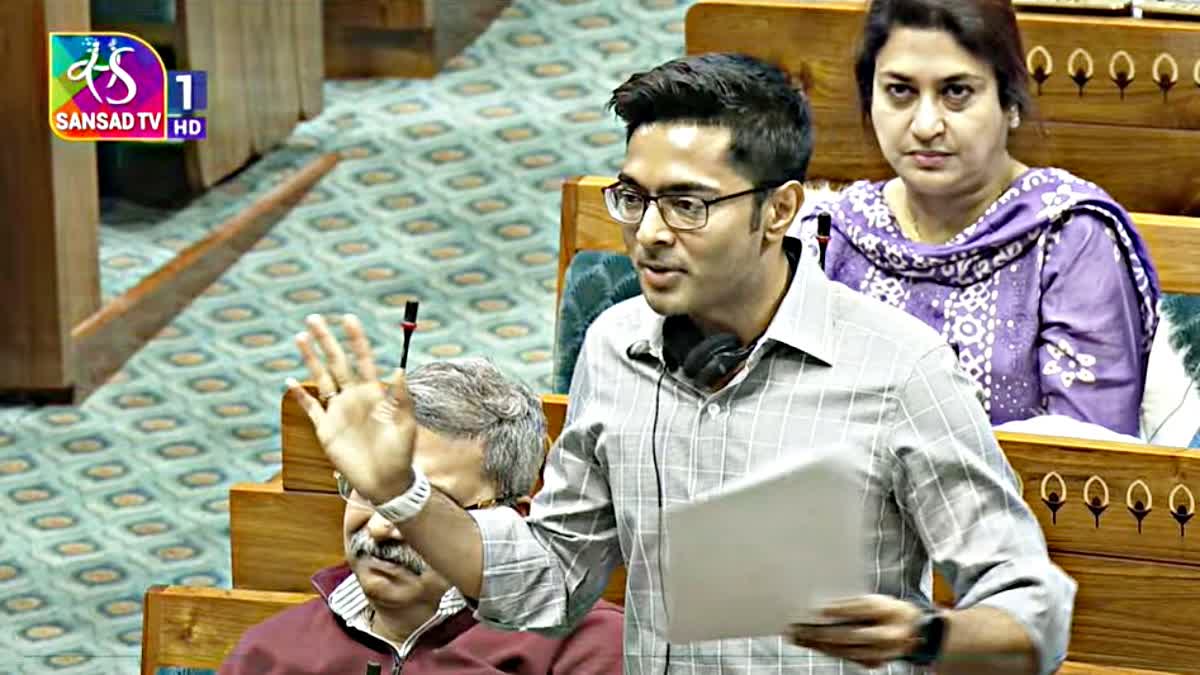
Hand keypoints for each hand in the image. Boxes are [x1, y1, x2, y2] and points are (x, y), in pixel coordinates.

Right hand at [287, 313, 415, 504]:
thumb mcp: (405, 425)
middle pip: (337, 362)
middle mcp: (354, 397)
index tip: (348, 318)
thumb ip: (402, 398)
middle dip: (326, 341)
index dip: (356, 340)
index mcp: (375, 393)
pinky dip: (299, 396)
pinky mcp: (326, 430)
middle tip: (313, 318)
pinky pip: (310, 408)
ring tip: (300, 337)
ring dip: (310, 359)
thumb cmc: (401, 453)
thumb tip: (401, 370)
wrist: (387, 482)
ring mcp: (339, 412)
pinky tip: (288, 381)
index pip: (363, 359)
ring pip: (321, 378)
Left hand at [789, 595, 922, 668]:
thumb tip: (824, 605)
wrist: (912, 629)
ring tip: (800, 638)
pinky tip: (812, 645)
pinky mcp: (876, 662)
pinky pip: (848, 658)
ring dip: (821, 645)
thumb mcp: (876, 599)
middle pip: (854, 635)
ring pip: (848, 651)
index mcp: (890, 611)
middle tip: (802, 628)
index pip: (864, 609)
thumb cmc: (887, 610)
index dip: (842, 609)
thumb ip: (854, 603)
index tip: (821, 609)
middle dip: (825, 632)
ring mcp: (884, 652)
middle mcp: (890, 634)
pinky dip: (828, 651)